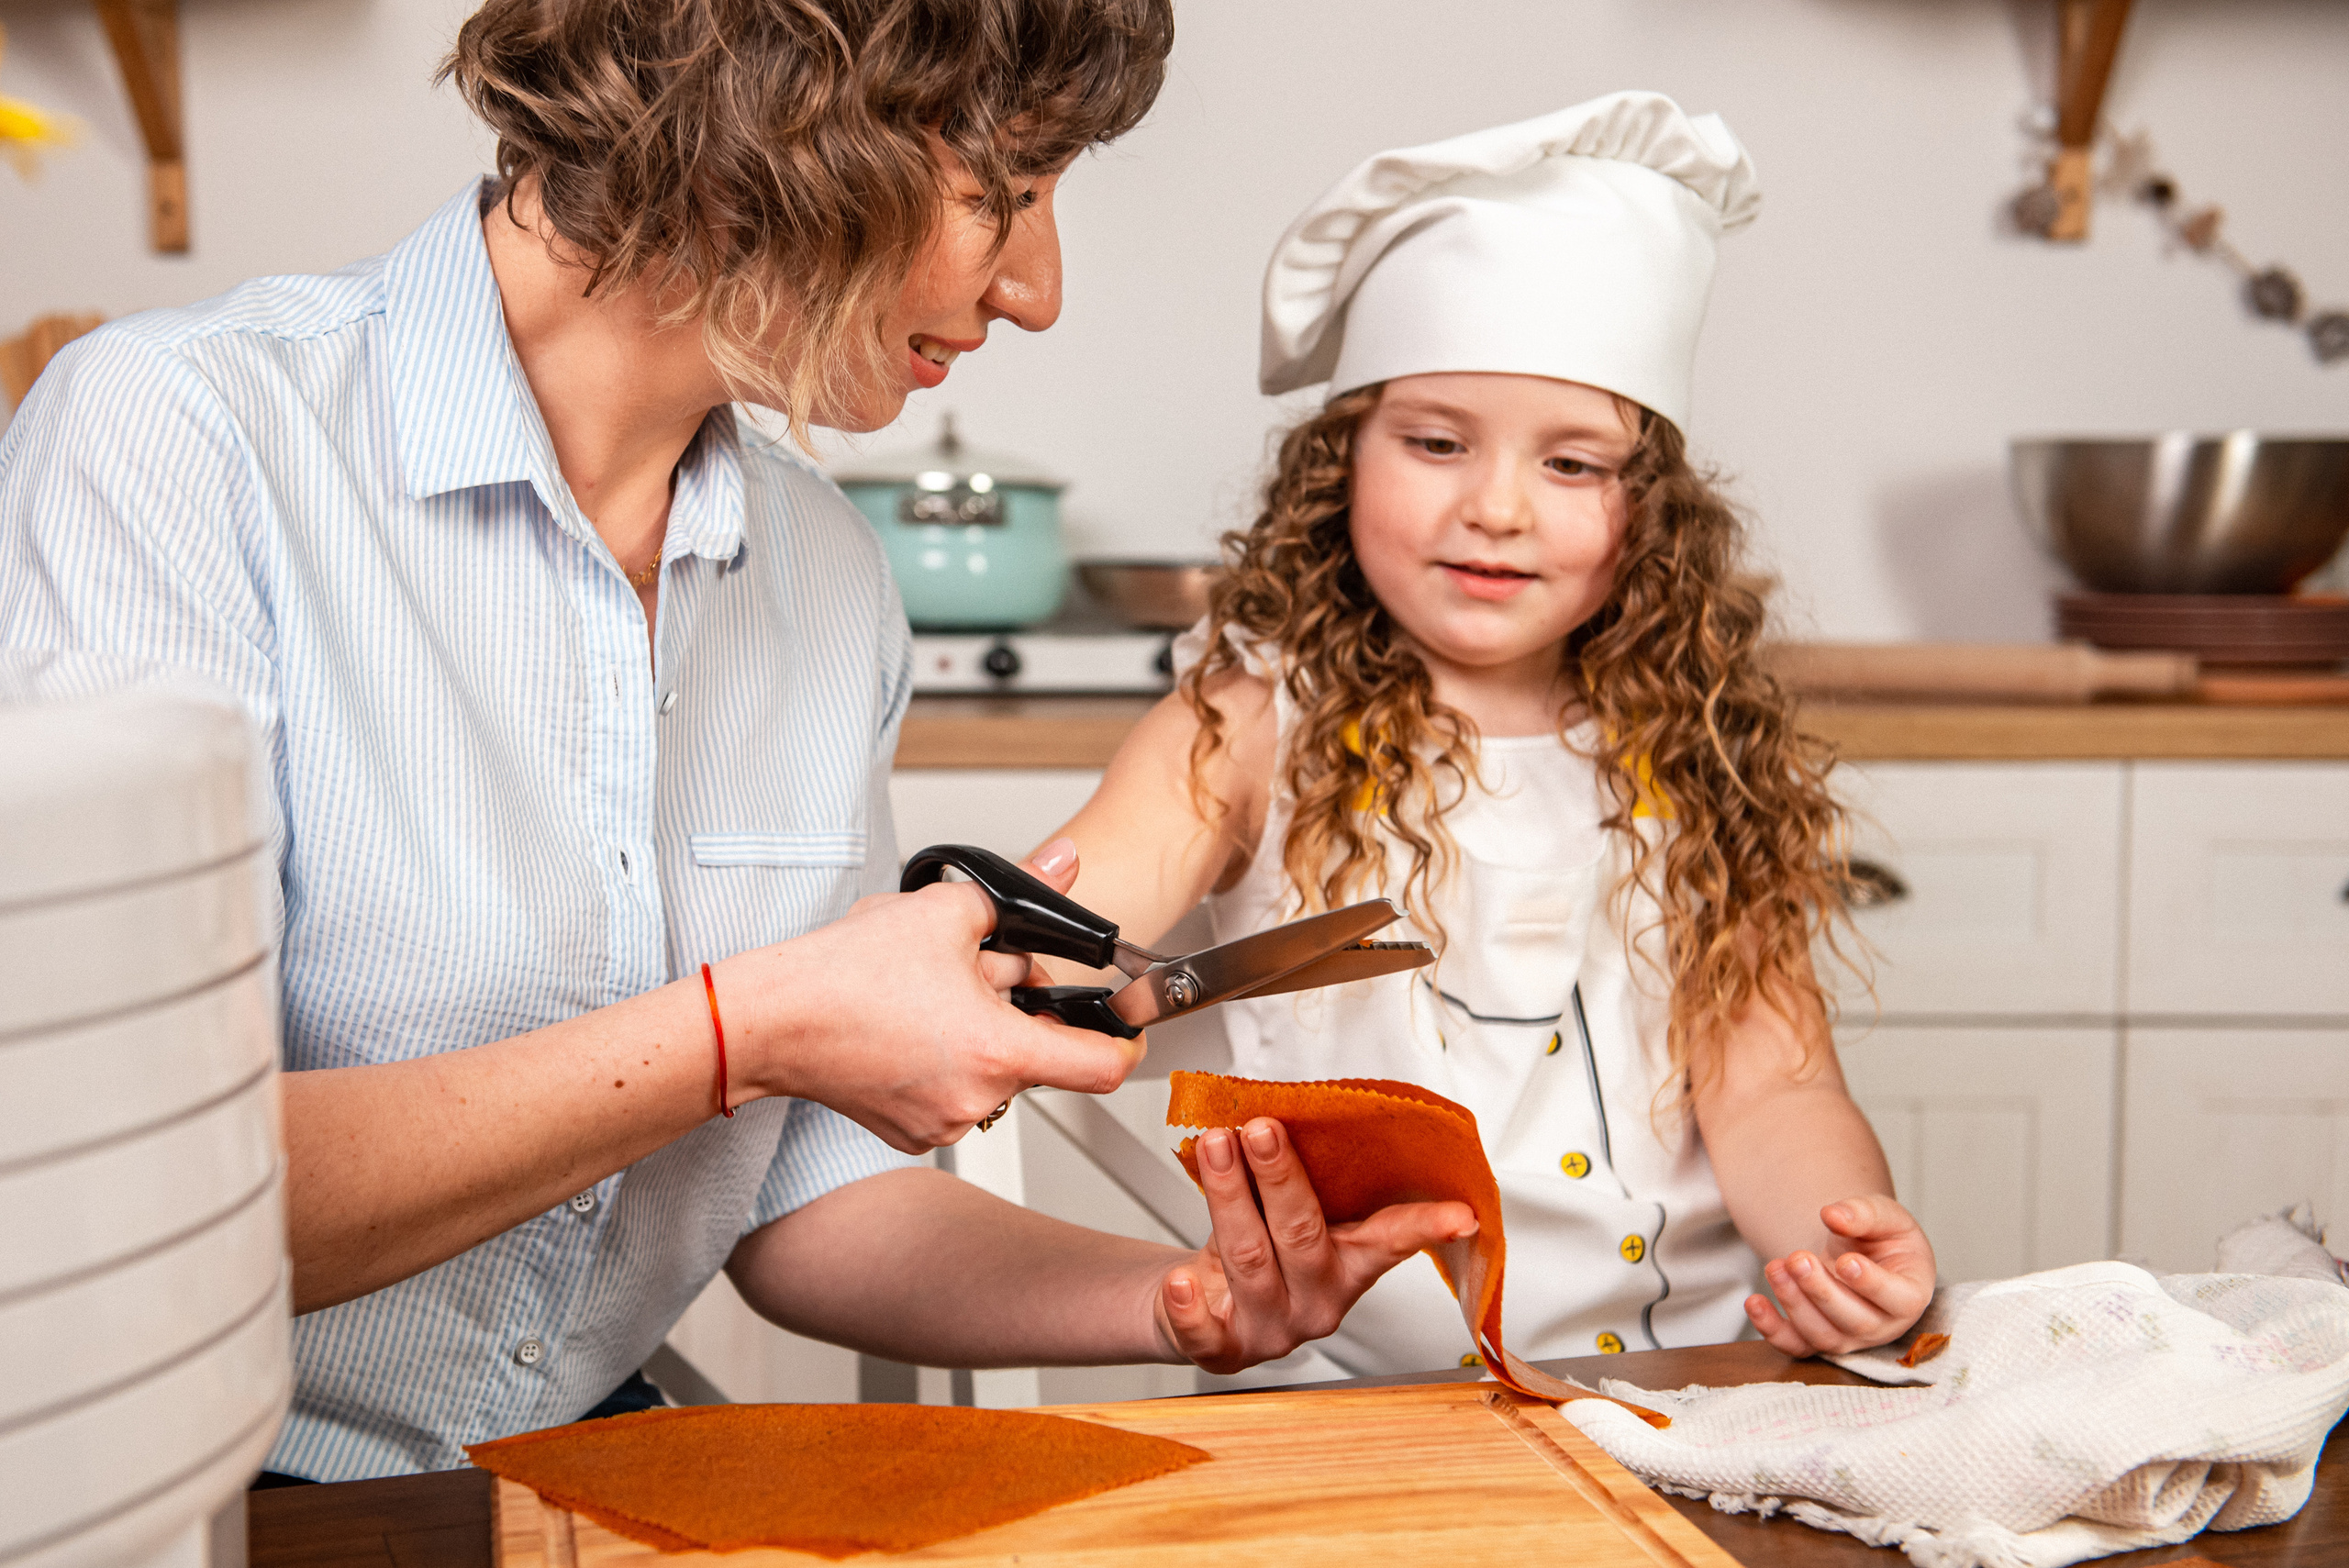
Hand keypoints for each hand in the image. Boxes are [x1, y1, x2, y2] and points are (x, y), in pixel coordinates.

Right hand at [717, 838, 1144, 1152]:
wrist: (771, 1020)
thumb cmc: (844, 975)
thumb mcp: (946, 911)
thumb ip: (1023, 889)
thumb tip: (1064, 863)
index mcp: (998, 1051)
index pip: (1102, 1067)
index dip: (1125, 1041)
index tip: (1127, 1026)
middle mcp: (977, 1099)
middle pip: (1038, 1055)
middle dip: (1022, 1010)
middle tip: (980, 975)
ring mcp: (942, 1121)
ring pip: (994, 1071)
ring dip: (982, 1034)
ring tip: (933, 999)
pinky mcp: (911, 1131)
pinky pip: (955, 1091)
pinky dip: (946, 1060)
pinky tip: (910, 1028)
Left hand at [1153, 1117, 1476, 1373]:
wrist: (1200, 1309)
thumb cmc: (1254, 1247)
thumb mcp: (1291, 1214)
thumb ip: (1304, 1180)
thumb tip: (1297, 1107)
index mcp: (1347, 1264)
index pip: (1391, 1240)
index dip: (1426, 1226)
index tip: (1462, 1215)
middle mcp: (1318, 1300)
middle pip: (1303, 1235)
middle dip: (1280, 1176)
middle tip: (1260, 1128)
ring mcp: (1273, 1329)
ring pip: (1251, 1260)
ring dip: (1228, 1198)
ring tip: (1213, 1147)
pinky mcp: (1223, 1349)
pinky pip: (1206, 1332)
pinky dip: (1190, 1306)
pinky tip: (1181, 1280)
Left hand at [1745, 1193, 1934, 1356]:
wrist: (1863, 1252)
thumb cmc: (1883, 1237)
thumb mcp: (1885, 1215)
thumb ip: (1863, 1213)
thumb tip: (1832, 1216)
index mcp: (1911, 1293)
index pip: (1898, 1299)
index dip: (1871, 1284)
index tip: (1845, 1261)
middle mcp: (1885, 1324)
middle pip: (1855, 1322)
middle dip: (1821, 1291)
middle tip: (1798, 1259)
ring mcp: (1852, 1337)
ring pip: (1823, 1336)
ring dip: (1794, 1304)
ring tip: (1774, 1267)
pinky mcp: (1820, 1338)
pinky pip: (1796, 1346)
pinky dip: (1772, 1330)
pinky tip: (1754, 1303)